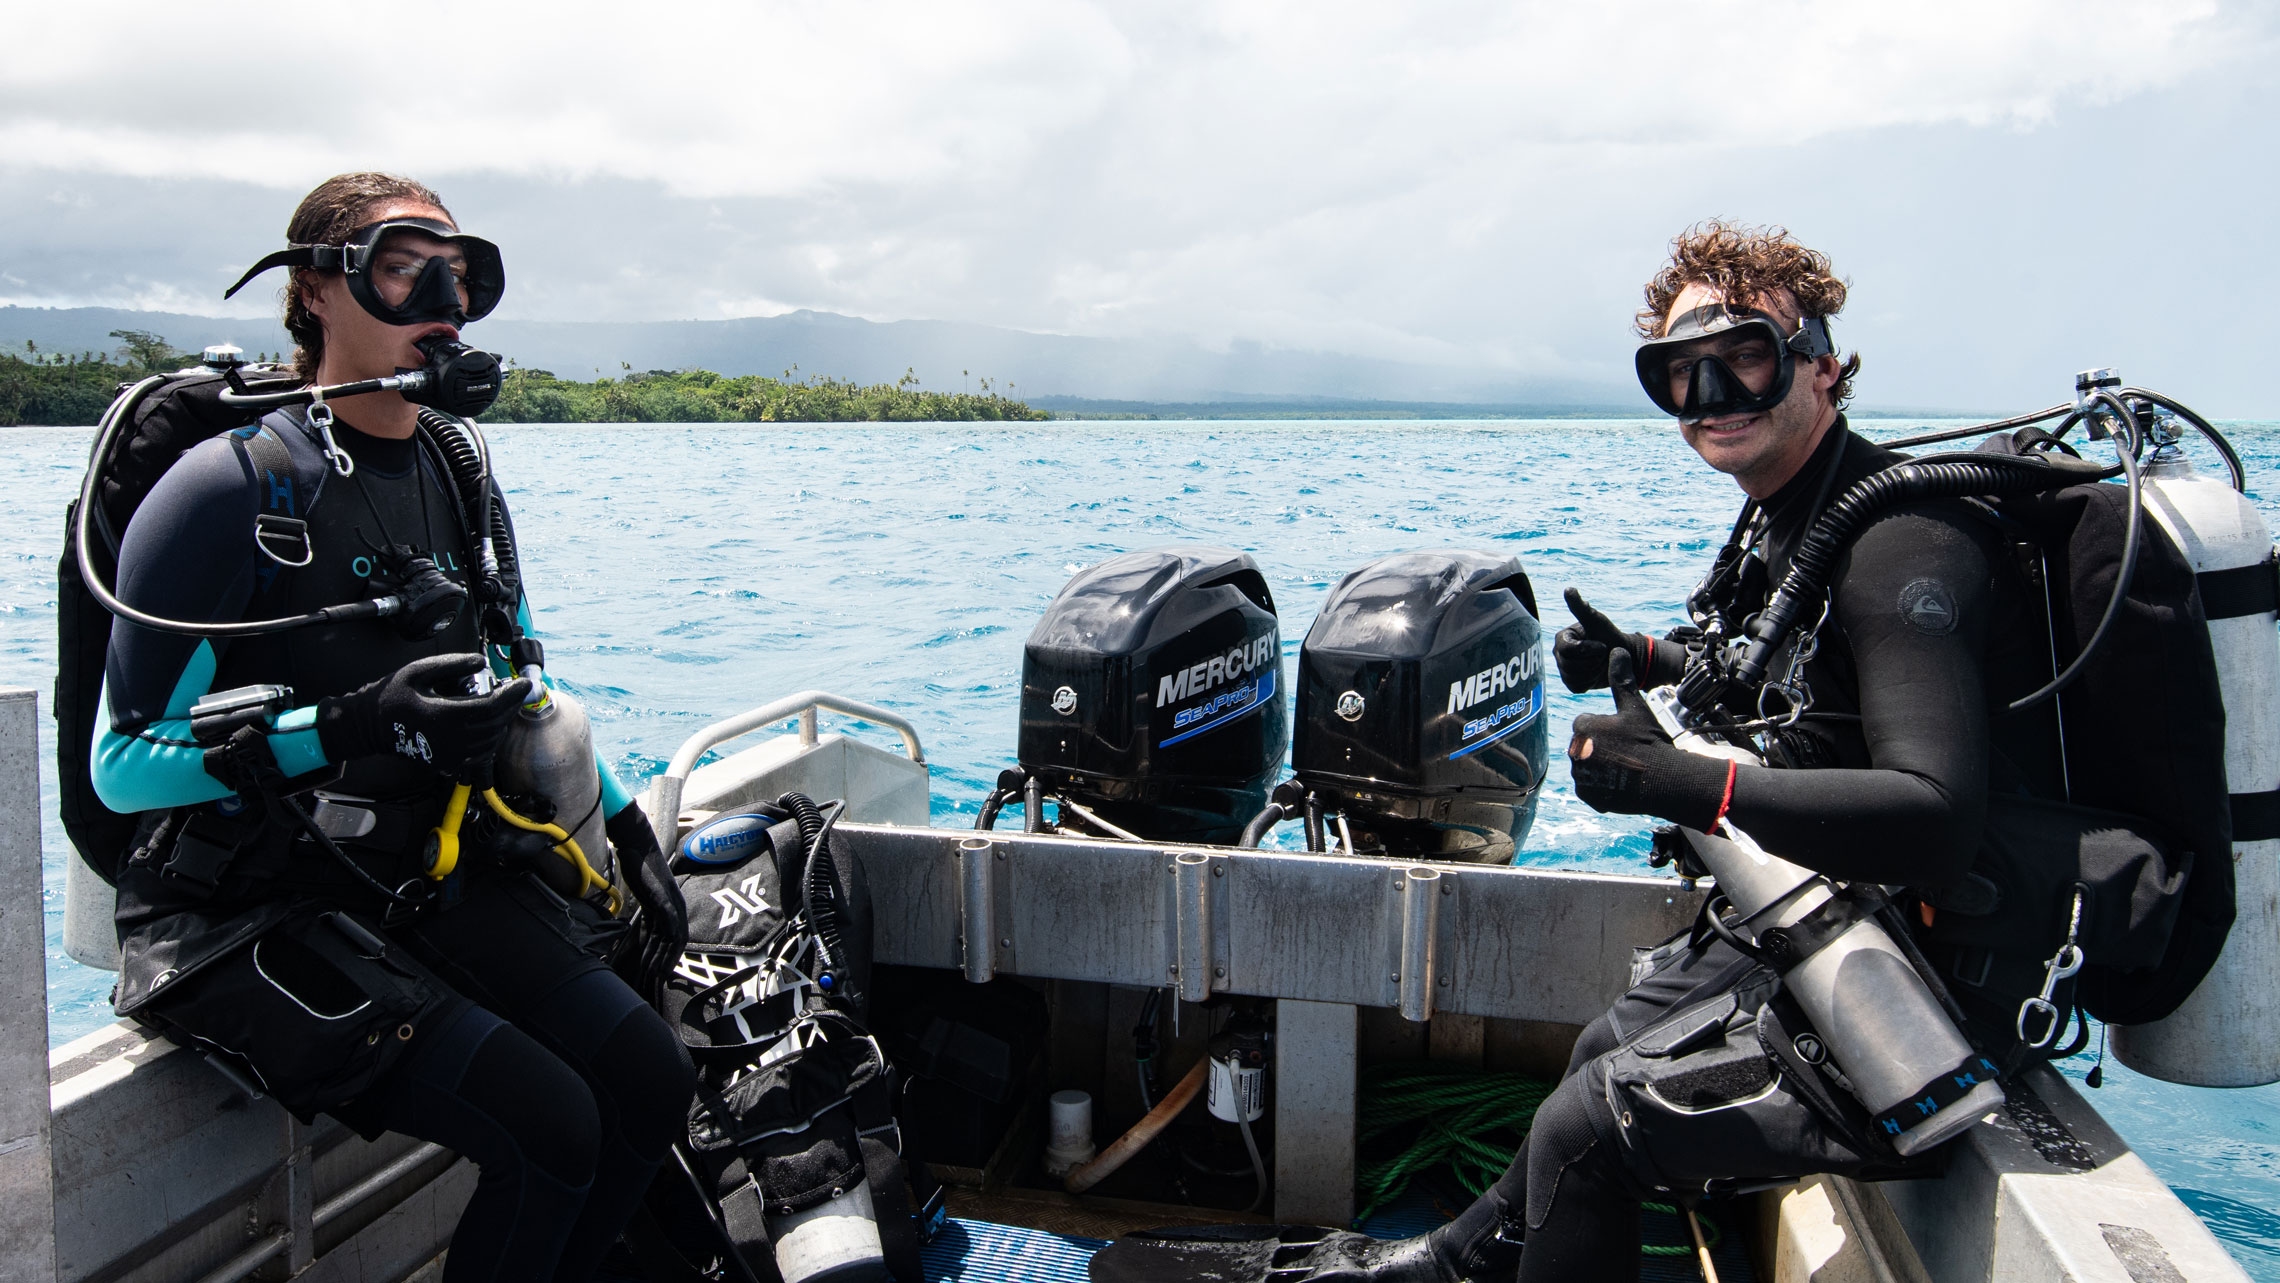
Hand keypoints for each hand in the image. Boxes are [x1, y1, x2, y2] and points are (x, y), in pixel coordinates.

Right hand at [315, 653, 530, 778]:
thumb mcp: (418, 671)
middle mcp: (449, 740)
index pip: (490, 708)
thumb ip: (452, 664)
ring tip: (502, 703)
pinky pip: (480, 753)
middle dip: (510, 706)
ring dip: (502, 721)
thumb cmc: (391, 696)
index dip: (511, 695)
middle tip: (515, 690)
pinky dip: (490, 738)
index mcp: (443, 716)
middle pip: (494, 724)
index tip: (523, 683)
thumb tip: (481, 661)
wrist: (369, 726)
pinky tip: (488, 723)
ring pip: (491, 740)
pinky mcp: (447, 763)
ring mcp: (449, 756)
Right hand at [608, 802, 687, 997]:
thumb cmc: (639, 870)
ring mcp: (672, 902)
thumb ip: (648, 915)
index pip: (673, 939)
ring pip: (673, 936)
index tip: (658, 974)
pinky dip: (666, 938)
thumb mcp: (646, 898)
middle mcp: (677, 907)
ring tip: (655, 974)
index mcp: (673, 909)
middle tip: (658, 980)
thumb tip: (644, 932)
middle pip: (676, 942)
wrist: (638, 846)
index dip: (667, 958)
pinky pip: (667, 922)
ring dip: (664, 956)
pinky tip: (661, 951)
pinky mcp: (665, 897)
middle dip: (667, 963)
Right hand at [1553, 588, 1654, 694]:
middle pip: (1568, 665)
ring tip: (1599, 664)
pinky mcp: (1571, 682)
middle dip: (1590, 662)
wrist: (1623, 656)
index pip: (1568, 650)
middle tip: (1602, 655)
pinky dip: (1589, 682)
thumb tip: (1568, 589)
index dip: (1587, 650)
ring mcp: (1563, 668)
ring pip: (1572, 676)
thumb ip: (1580, 608)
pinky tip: (1595, 674)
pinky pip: (1575, 686)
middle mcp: (1559, 653)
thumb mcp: (1596, 621)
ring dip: (1591, 672)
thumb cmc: (1610, 635)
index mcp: (1562, 637)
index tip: (1601, 645)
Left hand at [1567, 650, 1727, 826]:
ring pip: (1588, 767)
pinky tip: (1621, 783)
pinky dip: (1603, 787)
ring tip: (1625, 768)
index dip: (1608, 730)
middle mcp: (1575, 751)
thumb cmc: (1651, 741)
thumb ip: (1622, 679)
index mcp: (1583, 726)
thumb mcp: (1635, 707)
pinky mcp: (1588, 796)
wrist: (1666, 780)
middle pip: (1586, 746)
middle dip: (1603, 749)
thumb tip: (1616, 651)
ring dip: (1602, 768)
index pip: (1588, 724)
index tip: (1625, 736)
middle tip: (1627, 753)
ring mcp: (1581, 776)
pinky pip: (1591, 788)